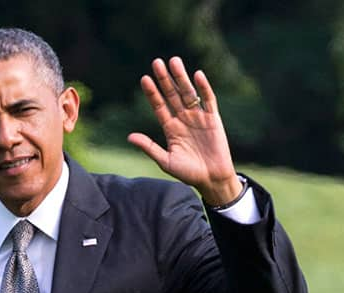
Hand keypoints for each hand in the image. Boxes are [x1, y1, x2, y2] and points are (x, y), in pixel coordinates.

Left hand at [127, 56, 242, 205]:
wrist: (211, 179)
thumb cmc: (188, 173)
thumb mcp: (165, 160)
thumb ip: (149, 147)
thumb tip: (129, 137)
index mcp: (170, 128)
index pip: (159, 106)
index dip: (152, 93)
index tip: (144, 79)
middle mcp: (183, 119)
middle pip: (172, 95)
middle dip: (164, 79)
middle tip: (157, 62)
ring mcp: (198, 117)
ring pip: (188, 93)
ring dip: (181, 78)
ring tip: (174, 61)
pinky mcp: (213, 119)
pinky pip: (208, 100)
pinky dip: (204, 88)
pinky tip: (197, 75)